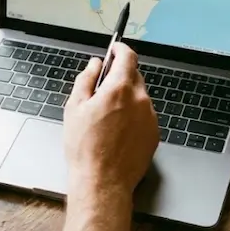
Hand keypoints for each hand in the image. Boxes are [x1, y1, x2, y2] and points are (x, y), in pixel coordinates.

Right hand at [63, 43, 158, 196]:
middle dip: (120, 78)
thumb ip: (86, 79)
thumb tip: (95, 64)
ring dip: (126, 100)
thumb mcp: (74, 108)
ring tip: (107, 120)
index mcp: (119, 88)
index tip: (115, 49)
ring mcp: (150, 117)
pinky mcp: (154, 133)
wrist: (103, 181)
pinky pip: (144, 116)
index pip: (128, 56)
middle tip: (102, 91)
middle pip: (134, 77)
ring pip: (139, 98)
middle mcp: (140, 99)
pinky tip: (117, 132)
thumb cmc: (85, 148)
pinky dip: (133, 117)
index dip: (120, 49)